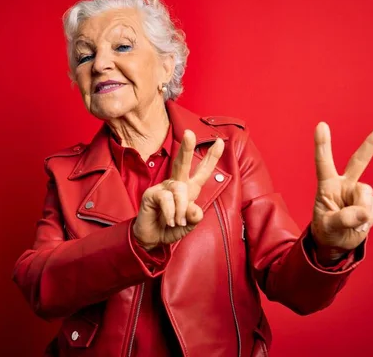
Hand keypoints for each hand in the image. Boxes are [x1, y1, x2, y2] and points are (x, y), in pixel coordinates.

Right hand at [133, 130, 224, 250]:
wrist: (152, 239)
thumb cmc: (171, 228)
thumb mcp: (188, 225)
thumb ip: (194, 218)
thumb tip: (194, 210)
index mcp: (189, 189)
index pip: (202, 171)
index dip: (211, 157)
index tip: (220, 142)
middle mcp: (177, 184)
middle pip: (183, 163)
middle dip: (187, 148)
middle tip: (189, 133)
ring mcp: (163, 188)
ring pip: (179, 189)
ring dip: (181, 208)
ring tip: (178, 222)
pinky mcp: (151, 194)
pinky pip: (166, 199)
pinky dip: (171, 213)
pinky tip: (169, 221)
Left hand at [311, 122, 372, 257]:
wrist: (338, 242)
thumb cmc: (327, 230)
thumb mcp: (328, 226)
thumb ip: (343, 219)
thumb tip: (365, 212)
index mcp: (327, 185)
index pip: (324, 163)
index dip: (323, 144)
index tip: (321, 125)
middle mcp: (344, 184)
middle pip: (358, 162)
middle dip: (371, 145)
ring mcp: (359, 193)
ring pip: (366, 194)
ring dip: (361, 210)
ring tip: (351, 222)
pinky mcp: (371, 203)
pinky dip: (369, 218)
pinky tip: (361, 223)